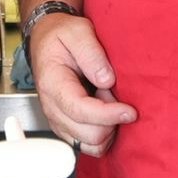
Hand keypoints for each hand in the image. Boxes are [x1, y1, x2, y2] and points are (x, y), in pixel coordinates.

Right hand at [27, 13, 134, 154]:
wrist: (47, 40)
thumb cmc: (61, 35)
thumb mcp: (77, 31)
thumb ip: (91, 53)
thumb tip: (106, 81)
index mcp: (52, 84)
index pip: (81, 110)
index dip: (108, 115)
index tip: (130, 111)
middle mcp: (52, 108)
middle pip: (89, 135)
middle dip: (110, 119)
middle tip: (113, 93)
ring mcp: (58, 121)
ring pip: (91, 145)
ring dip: (108, 128)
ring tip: (107, 101)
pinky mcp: (66, 128)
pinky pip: (90, 146)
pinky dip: (104, 135)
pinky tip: (105, 112)